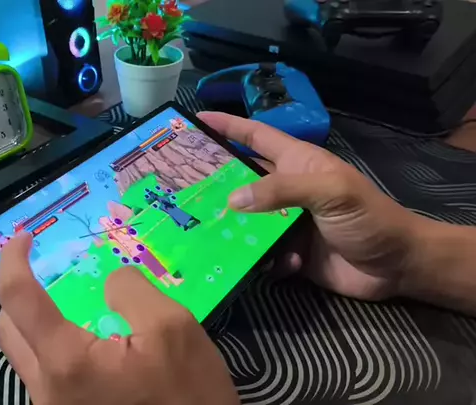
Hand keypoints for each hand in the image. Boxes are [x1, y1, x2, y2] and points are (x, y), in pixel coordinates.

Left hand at [0, 232, 239, 404]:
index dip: (14, 259)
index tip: (26, 237)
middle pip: (8, 330)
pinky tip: (94, 346)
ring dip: (37, 324)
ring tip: (78, 310)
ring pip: (23, 356)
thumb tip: (110, 281)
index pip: (18, 298)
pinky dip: (56, 349)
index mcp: (66, 361)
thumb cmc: (187, 397)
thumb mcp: (173, 329)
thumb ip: (132, 291)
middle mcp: (46, 389)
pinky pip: (45, 376)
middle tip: (49, 274)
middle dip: (20, 293)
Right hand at [198, 112, 418, 300]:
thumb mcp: (330, 191)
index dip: (228, 126)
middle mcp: (287, 190)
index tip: (196, 119)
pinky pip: (261, 254)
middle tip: (179, 185)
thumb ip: (281, 190)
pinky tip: (276, 264)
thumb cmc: (368, 217)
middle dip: (214, 182)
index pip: (256, 137)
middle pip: (242, 180)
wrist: (397, 265)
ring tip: (206, 233)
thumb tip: (232, 200)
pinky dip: (262, 260)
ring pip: (246, 221)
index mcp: (297, 163)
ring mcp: (287, 222)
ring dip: (232, 229)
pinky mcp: (289, 253)